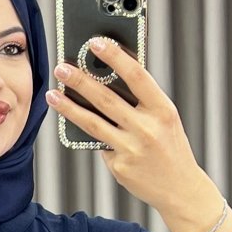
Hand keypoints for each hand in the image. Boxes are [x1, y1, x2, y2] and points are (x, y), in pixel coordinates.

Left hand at [46, 38, 202, 209]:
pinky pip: (98, 146)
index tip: (96, 42)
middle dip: (80, 81)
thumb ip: (141, 104)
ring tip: (52, 94)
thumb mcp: (164, 119)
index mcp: (162, 109)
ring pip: (92, 123)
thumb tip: (105, 84)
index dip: (115, 57)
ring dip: (68, 107)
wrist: (180, 188)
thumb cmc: (170, 147)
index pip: (137, 76)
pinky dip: (89, 136)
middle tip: (61, 68)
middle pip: (106, 99)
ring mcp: (131, 149)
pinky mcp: (118, 166)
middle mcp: (147, 128)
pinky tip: (76, 126)